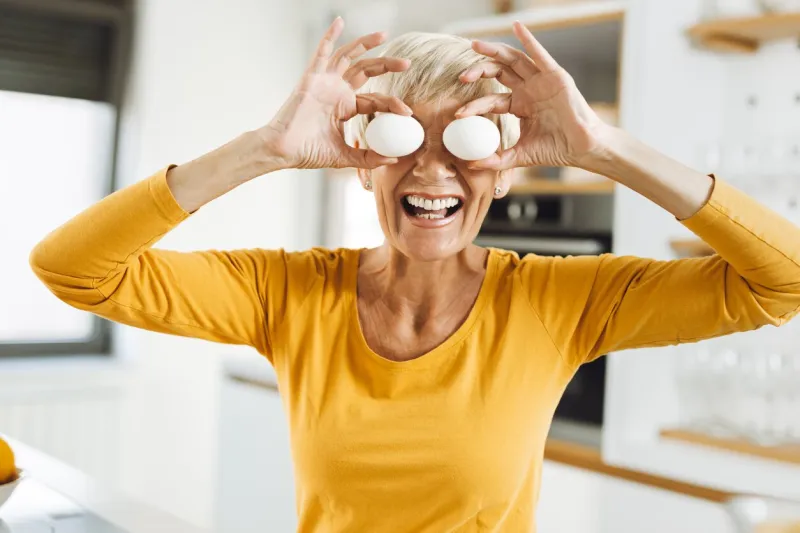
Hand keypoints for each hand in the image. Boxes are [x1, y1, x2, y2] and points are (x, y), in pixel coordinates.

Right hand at [261, 17, 411, 169]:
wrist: (283, 151)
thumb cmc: (307, 152)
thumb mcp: (344, 156)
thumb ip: (367, 158)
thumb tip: (392, 160)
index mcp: (344, 107)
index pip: (374, 100)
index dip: (391, 104)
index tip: (407, 112)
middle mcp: (336, 91)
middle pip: (366, 71)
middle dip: (387, 65)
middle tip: (406, 63)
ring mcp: (324, 82)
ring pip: (348, 57)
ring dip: (365, 44)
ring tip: (384, 35)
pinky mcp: (311, 77)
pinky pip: (322, 52)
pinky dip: (330, 35)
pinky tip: (339, 22)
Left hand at [456, 21, 611, 170]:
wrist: (581, 149)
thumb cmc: (555, 149)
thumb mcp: (520, 155)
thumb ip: (497, 160)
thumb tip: (470, 165)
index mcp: (520, 104)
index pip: (491, 99)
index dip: (475, 105)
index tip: (459, 115)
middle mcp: (528, 89)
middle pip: (499, 72)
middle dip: (479, 70)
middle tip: (462, 76)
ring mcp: (541, 81)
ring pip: (514, 59)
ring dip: (495, 51)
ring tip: (476, 45)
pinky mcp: (555, 76)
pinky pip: (540, 55)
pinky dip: (529, 39)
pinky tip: (517, 27)